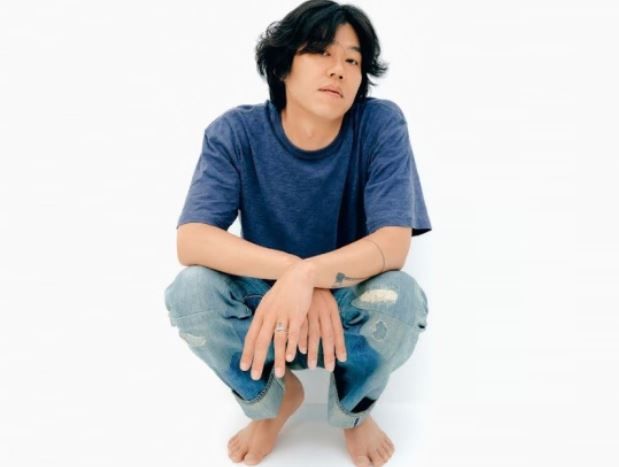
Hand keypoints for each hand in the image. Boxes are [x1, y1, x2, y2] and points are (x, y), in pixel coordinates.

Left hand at [239, 261, 314, 380]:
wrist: (298, 275)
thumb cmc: (284, 290)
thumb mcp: (269, 303)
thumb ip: (264, 318)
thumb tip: (259, 332)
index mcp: (261, 314)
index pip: (251, 337)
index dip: (247, 353)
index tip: (244, 368)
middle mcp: (269, 316)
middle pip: (261, 342)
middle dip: (257, 361)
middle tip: (255, 377)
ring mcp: (283, 315)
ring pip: (277, 341)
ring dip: (277, 359)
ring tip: (277, 375)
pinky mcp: (297, 315)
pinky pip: (293, 334)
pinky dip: (291, 346)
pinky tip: (290, 357)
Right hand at [298, 288, 346, 371]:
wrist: (303, 274)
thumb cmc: (317, 293)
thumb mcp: (328, 303)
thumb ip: (330, 320)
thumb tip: (333, 338)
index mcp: (332, 310)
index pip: (338, 331)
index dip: (340, 346)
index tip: (342, 360)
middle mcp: (323, 312)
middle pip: (328, 336)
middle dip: (329, 353)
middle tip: (330, 368)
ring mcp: (310, 312)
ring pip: (314, 335)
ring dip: (314, 351)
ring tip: (313, 366)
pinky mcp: (299, 311)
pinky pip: (301, 329)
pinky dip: (301, 340)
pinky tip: (301, 351)